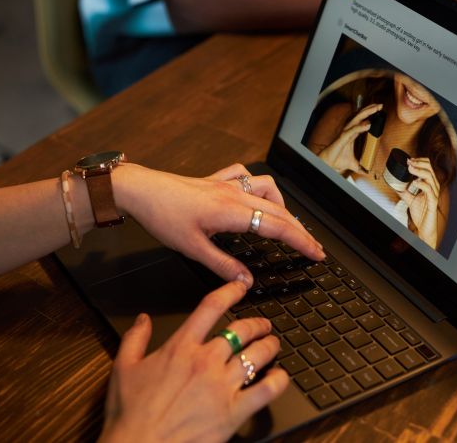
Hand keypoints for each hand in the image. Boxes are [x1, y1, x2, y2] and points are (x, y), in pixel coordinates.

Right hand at [99, 281, 288, 442]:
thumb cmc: (130, 413)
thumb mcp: (123, 368)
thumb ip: (135, 338)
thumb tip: (143, 319)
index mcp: (181, 348)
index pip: (211, 307)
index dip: (230, 291)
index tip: (240, 286)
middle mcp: (205, 362)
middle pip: (242, 330)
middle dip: (257, 323)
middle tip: (263, 325)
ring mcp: (222, 387)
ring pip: (258, 355)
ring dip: (270, 346)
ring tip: (273, 345)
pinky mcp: (234, 413)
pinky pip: (267, 390)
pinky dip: (278, 380)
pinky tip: (279, 376)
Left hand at [112, 163, 324, 287]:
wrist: (140, 190)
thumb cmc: (162, 217)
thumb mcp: (192, 248)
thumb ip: (222, 265)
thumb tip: (246, 281)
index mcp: (231, 212)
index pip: (276, 227)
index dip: (300, 241)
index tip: (316, 253)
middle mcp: (234, 194)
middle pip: (279, 210)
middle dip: (299, 229)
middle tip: (313, 247)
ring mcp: (226, 184)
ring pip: (267, 188)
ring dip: (281, 205)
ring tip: (286, 224)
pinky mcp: (215, 179)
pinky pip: (245, 176)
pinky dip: (257, 185)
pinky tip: (255, 194)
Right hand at [318, 103, 382, 174]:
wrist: (330, 164)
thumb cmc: (338, 160)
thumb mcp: (354, 164)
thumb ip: (361, 167)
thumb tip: (368, 172)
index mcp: (352, 135)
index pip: (362, 122)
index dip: (370, 115)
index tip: (379, 111)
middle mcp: (349, 132)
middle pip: (360, 117)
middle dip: (370, 110)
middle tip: (380, 105)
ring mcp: (345, 134)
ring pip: (356, 120)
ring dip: (366, 113)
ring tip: (375, 109)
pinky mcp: (342, 138)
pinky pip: (352, 131)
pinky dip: (360, 127)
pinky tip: (368, 124)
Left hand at [398, 157, 440, 248]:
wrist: (425, 228)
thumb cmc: (422, 214)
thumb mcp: (410, 200)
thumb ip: (404, 192)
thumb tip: (395, 185)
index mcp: (430, 185)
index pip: (428, 168)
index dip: (420, 161)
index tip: (409, 160)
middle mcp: (434, 188)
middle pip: (430, 169)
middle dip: (419, 163)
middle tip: (409, 162)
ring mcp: (434, 194)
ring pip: (430, 178)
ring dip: (419, 171)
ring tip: (410, 169)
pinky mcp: (433, 202)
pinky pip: (430, 191)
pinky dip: (422, 184)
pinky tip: (415, 182)